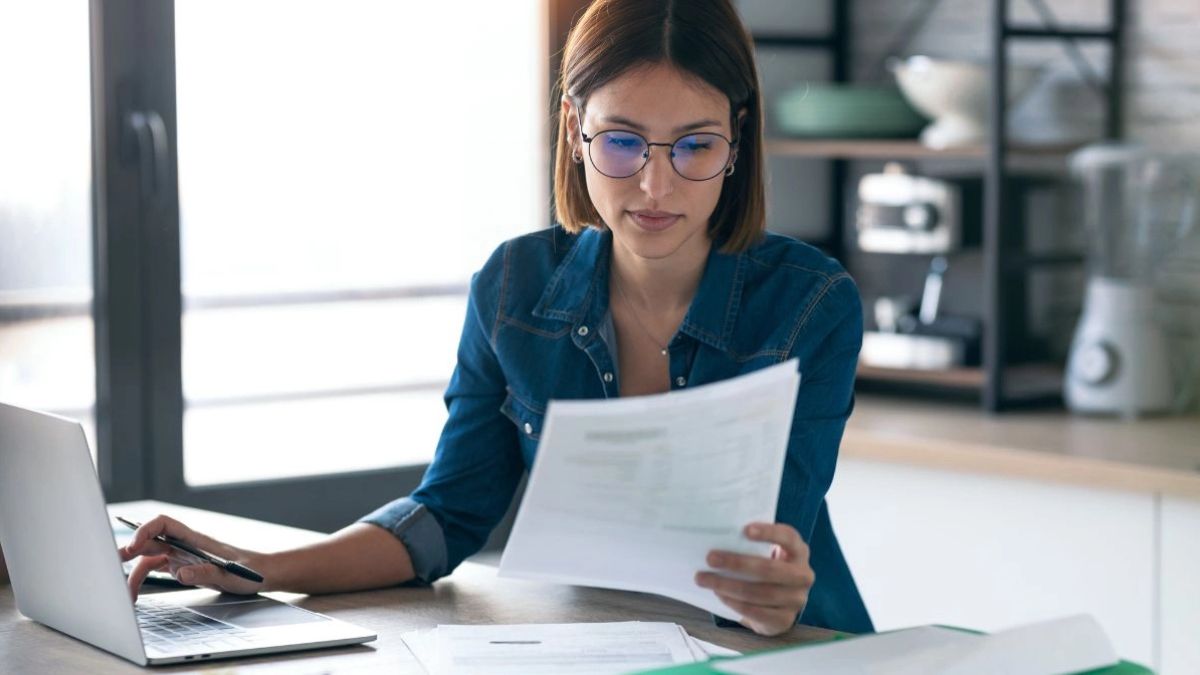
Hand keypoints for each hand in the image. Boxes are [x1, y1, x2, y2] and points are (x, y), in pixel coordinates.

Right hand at [118, 514, 266, 599]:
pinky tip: (135, 593)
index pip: (165, 524)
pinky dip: (142, 579)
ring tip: (123, 592)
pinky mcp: (182, 567)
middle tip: (110, 565)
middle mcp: (185, 545)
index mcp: (195, 540)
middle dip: (130, 550)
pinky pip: (156, 570)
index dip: (146, 529)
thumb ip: (206, 573)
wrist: (261, 575)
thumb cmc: (249, 571)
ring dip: (133, 571)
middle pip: (151, 540)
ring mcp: (182, 555)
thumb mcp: (230, 575)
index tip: (134, 544)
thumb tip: (181, 573)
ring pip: (149, 558)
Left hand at [695, 522, 813, 636]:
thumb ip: (751, 545)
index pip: (789, 537)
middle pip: (770, 569)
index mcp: (799, 551)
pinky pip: (757, 612)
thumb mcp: (766, 554)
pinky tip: (719, 595)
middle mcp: (803, 575)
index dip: (769, 533)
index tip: (745, 530)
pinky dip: (735, 603)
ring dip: (728, 586)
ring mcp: (797, 599)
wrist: (777, 606)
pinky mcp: (785, 620)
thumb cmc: (766, 570)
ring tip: (705, 579)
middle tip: (710, 558)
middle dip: (737, 563)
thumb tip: (715, 535)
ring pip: (761, 593)